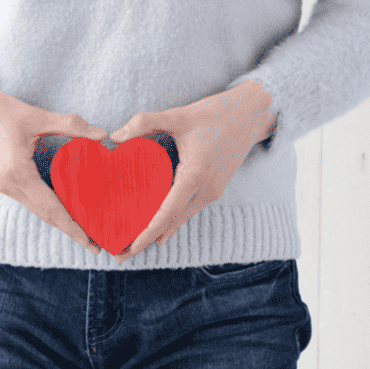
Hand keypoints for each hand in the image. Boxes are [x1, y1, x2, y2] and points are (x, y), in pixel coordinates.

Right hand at [0, 73, 107, 254]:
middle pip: (46, 215)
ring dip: (60, 220)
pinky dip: (48, 207)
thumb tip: (101, 135)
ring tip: (85, 227)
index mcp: (18, 173)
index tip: (92, 244)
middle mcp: (9, 185)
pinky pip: (29, 199)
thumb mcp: (36, 116)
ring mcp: (3, 184)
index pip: (52, 209)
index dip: (73, 228)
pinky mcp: (2, 180)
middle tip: (97, 243)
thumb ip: (70, 125)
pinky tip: (64, 206)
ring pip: (37, 209)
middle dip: (71, 230)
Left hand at [107, 81, 276, 262]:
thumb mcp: (180, 114)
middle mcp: (206, 190)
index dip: (147, 232)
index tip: (130, 247)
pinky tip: (156, 229)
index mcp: (196, 175)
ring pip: (180, 218)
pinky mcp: (213, 189)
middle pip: (172, 223)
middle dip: (146, 240)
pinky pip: (188, 210)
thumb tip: (115, 137)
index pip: (168, 212)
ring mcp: (212, 191)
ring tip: (132, 244)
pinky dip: (170, 220)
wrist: (253, 113)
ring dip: (158, 232)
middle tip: (119, 255)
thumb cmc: (218, 113)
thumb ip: (145, 122)